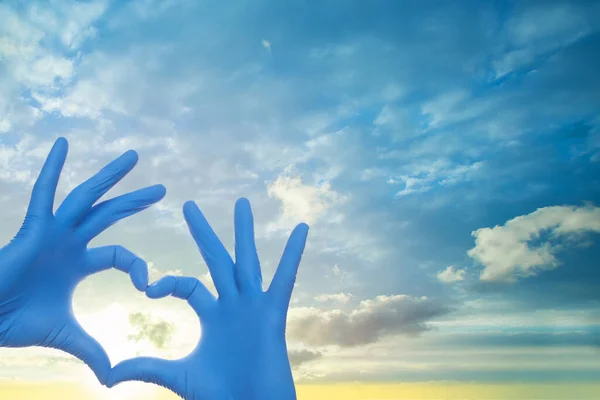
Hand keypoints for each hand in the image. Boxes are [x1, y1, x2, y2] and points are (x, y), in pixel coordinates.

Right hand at [0, 137, 164, 383]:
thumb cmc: (18, 325)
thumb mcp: (67, 335)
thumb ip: (92, 349)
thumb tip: (114, 377)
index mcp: (81, 263)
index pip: (121, 254)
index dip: (138, 266)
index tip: (149, 286)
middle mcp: (70, 241)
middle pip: (110, 214)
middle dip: (135, 200)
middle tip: (163, 188)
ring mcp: (53, 231)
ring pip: (87, 197)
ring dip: (110, 176)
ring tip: (134, 156)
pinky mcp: (34, 227)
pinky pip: (45, 192)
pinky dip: (53, 168)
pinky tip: (63, 144)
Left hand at [107, 198, 308, 399]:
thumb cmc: (222, 395)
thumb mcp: (180, 376)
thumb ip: (148, 368)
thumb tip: (108, 375)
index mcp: (213, 314)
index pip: (187, 284)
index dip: (167, 282)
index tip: (148, 288)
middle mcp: (233, 304)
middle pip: (215, 260)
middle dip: (202, 233)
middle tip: (187, 204)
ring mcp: (254, 306)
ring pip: (246, 261)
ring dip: (243, 232)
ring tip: (241, 203)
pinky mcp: (273, 313)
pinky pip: (285, 279)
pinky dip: (293, 254)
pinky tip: (301, 229)